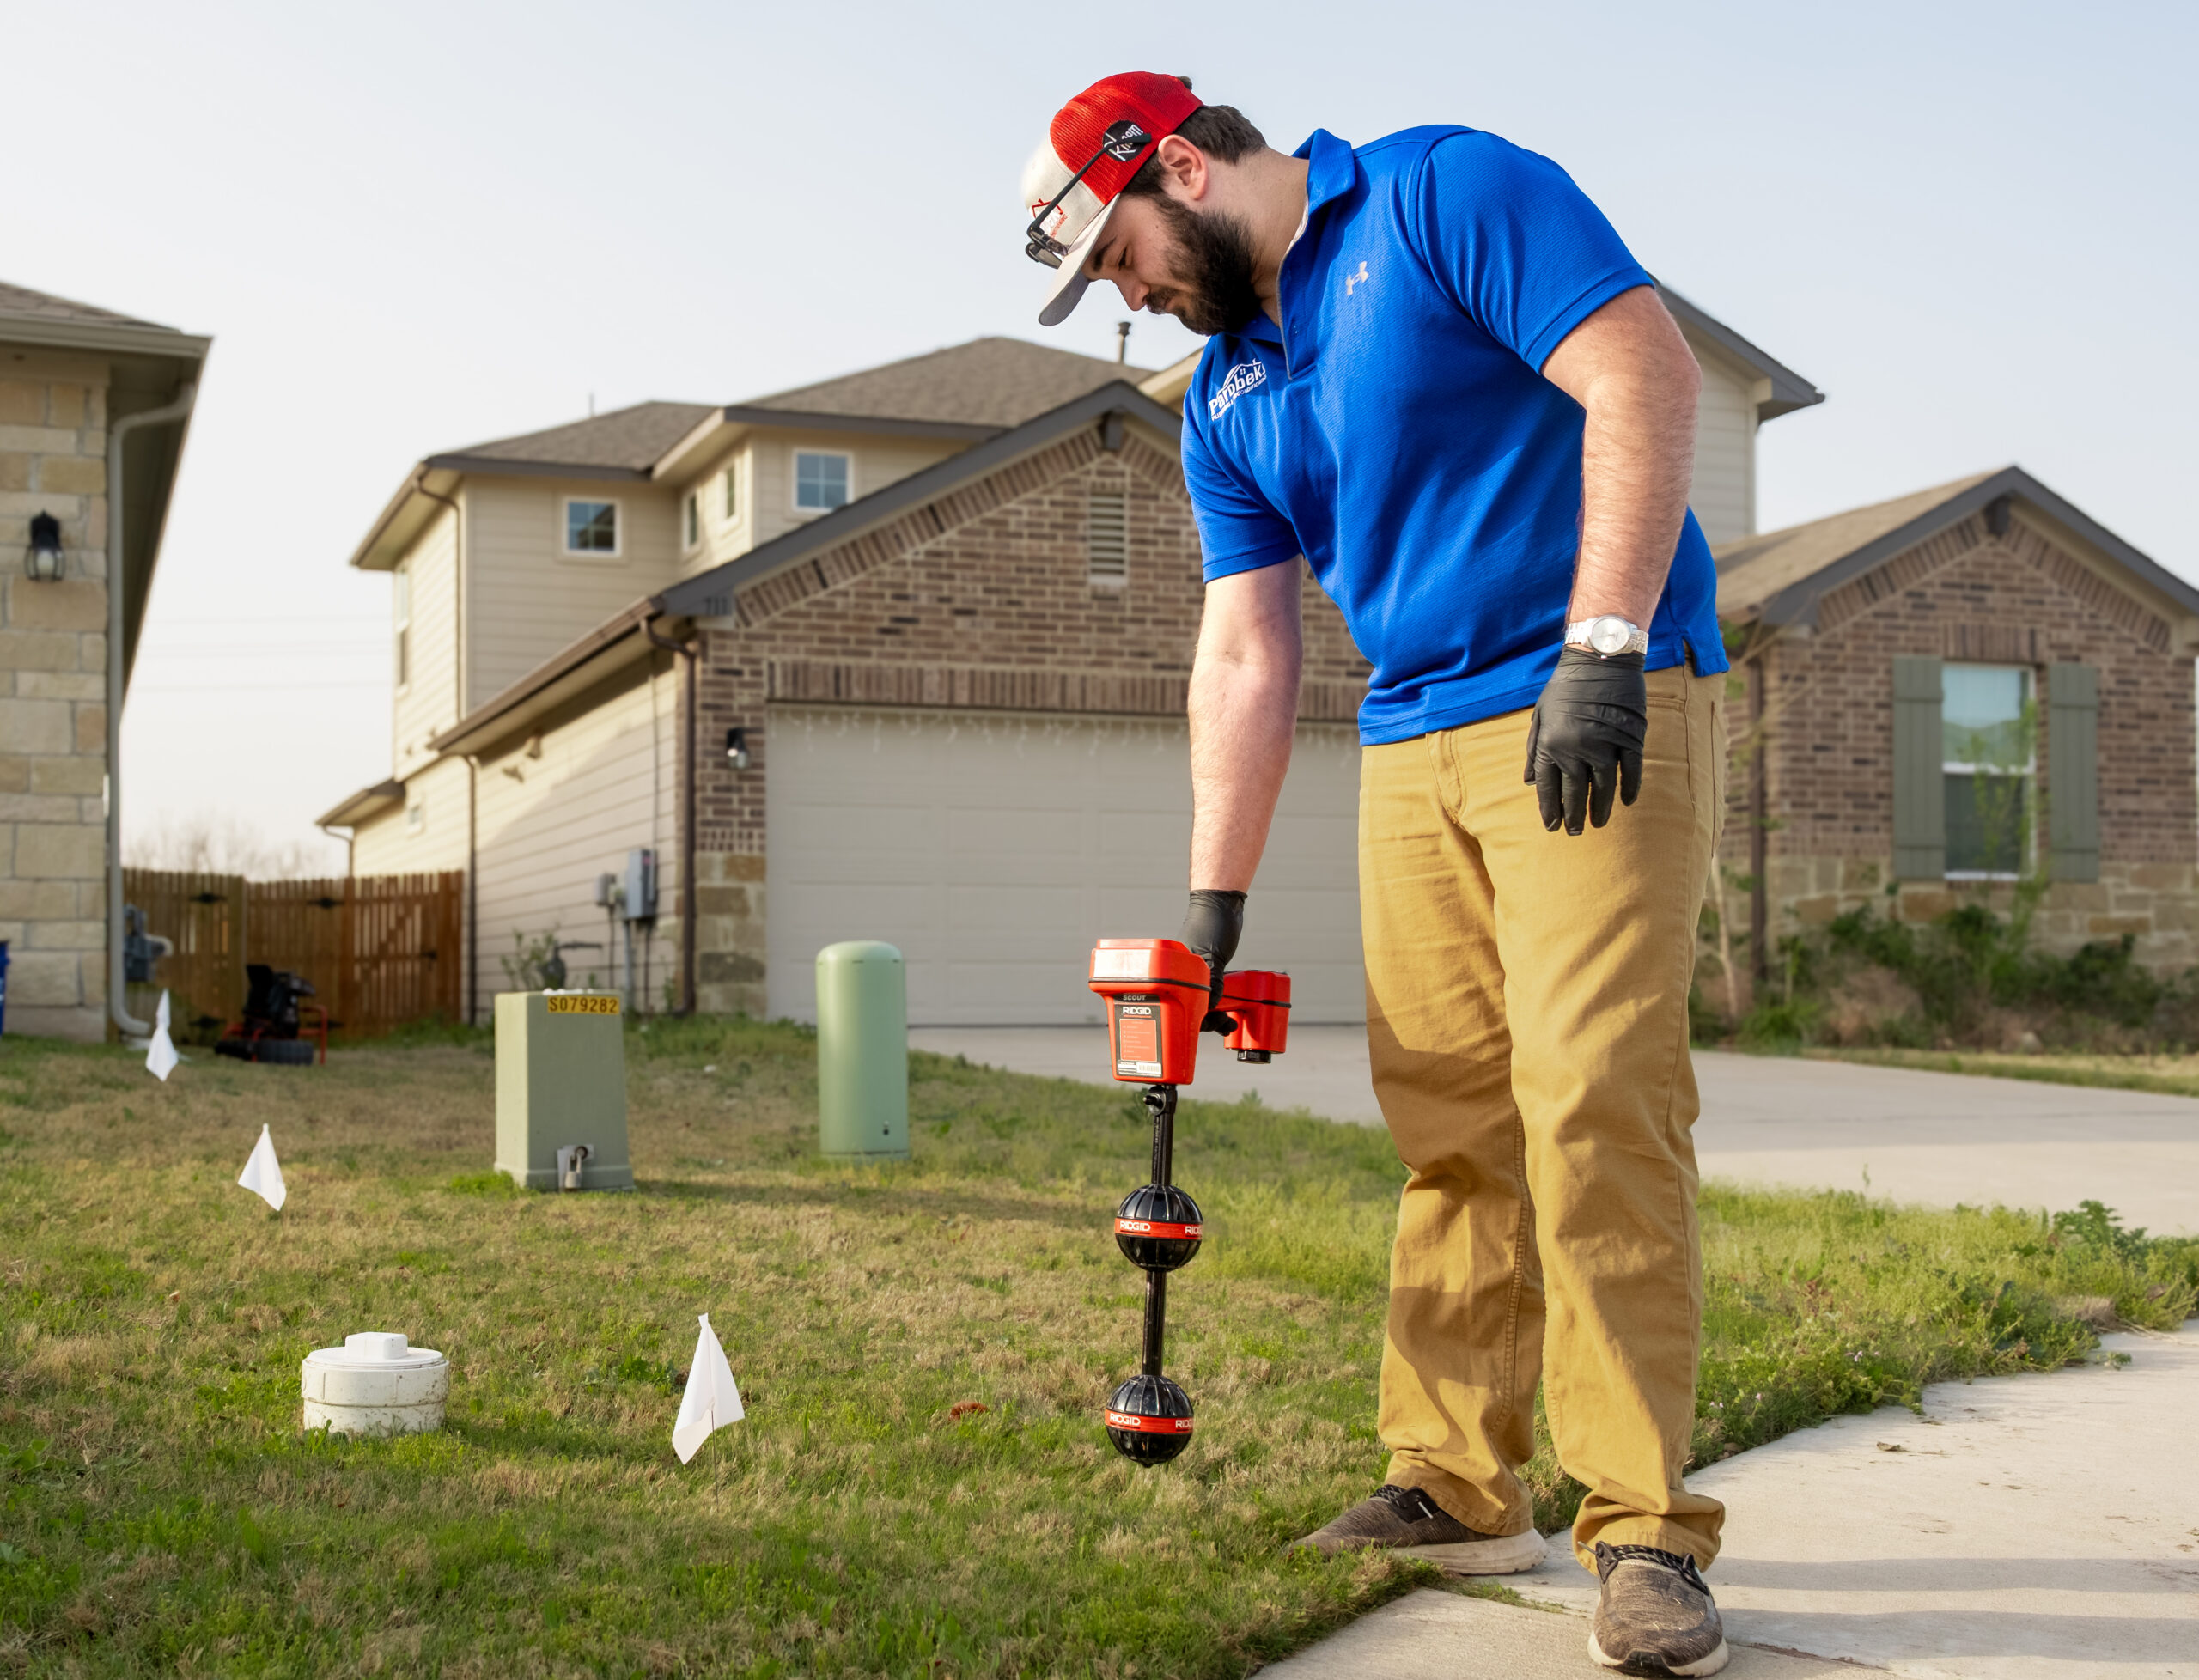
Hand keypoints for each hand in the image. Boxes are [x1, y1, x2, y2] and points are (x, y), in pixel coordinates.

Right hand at [1179, 889, 1244, 1028]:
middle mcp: (1183, 975)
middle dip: (1206, 1020)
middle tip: (1226, 1024)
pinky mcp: (1209, 969)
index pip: (1181, 1004)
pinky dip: (1219, 1002)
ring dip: (1215, 1013)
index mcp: (1176, 973)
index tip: (1207, 1028)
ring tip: (1229, 1021)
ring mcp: (1196, 973)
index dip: (1192, 1019)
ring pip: (1203, 1002)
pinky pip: (1211, 992)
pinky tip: (1228, 1008)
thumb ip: (1212, 982)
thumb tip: (1210, 1011)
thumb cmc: (1211, 923)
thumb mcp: (1212, 956)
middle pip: (1191, 1006)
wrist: (1222, 904)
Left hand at [1522, 648, 1647, 834]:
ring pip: (1604, 787)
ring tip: (1597, 824)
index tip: (1552, 826)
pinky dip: (1629, 788)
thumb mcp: (1540, 716)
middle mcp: (1577, 748)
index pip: (1549, 787)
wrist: (1600, 658)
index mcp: (1551, 743)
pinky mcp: (1630, 738)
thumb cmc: (1565, 687)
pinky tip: (1625, 802)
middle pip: (1575, 792)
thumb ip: (1534, 750)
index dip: (1550, 809)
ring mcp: (1606, 744)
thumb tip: (1529, 783)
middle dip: (1573, 816)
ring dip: (1600, 809)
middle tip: (1574, 833)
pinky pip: (1631, 771)